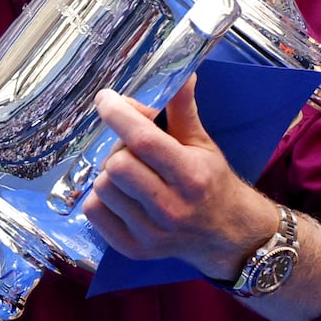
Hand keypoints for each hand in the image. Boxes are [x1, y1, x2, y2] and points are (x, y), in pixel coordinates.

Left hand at [80, 75, 275, 280]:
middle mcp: (171, 208)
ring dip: (110, 174)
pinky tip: (123, 196)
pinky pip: (93, 211)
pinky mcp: (133, 249)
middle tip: (133, 150)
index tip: (106, 98)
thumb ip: (183, 108)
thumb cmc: (210, 182)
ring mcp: (150, 233)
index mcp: (191, 176)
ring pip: (102, 187)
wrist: (227, 236)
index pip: (144, 141)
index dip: (119, 115)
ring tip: (132, 176)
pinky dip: (101, 198)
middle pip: (117, 165)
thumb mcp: (202, 143)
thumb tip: (182, 72)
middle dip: (120, 149)